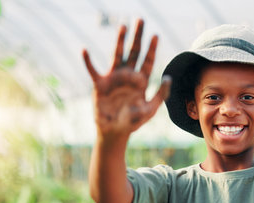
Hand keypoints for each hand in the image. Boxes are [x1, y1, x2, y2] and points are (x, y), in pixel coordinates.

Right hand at [82, 19, 170, 138]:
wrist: (116, 131)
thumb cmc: (134, 121)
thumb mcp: (151, 109)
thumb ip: (161, 94)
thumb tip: (168, 77)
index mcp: (141, 81)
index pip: (148, 61)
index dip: (152, 49)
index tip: (155, 36)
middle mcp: (128, 75)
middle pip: (134, 52)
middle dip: (138, 37)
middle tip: (141, 20)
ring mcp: (114, 78)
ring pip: (117, 55)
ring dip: (120, 41)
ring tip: (123, 26)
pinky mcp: (100, 85)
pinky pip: (93, 70)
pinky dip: (88, 61)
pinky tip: (85, 50)